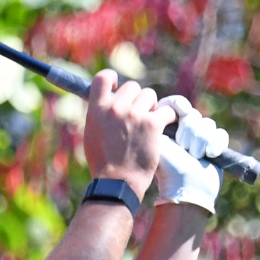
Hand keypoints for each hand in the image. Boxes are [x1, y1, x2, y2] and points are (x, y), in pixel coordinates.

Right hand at [82, 70, 167, 198]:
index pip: (103, 77)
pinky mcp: (152, 124)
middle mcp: (115, 107)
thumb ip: (99, 114)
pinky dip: (167, 117)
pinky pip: (167, 110)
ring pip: (150, 95)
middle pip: (133, 86)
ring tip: (148, 123)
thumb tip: (107, 101)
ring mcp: (135, 115)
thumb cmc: (103, 163)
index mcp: (97, 108)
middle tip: (138, 114)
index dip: (113, 78)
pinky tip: (163, 126)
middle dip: (137, 98)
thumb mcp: (91, 133)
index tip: (118, 87)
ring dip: (152, 107)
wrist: (117, 182)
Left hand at [152, 95, 225, 215]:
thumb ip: (156, 121)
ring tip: (194, 156)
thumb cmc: (168, 168)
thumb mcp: (157, 142)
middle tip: (183, 147)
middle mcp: (185, 129)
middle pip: (193, 114)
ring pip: (208, 124)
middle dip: (189, 132)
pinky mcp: (216, 144)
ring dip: (201, 141)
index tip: (181, 112)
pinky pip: (220, 134)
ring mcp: (201, 137)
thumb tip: (160, 106)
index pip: (175, 104)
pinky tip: (209, 155)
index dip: (179, 106)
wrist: (187, 187)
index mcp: (169, 126)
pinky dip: (216, 144)